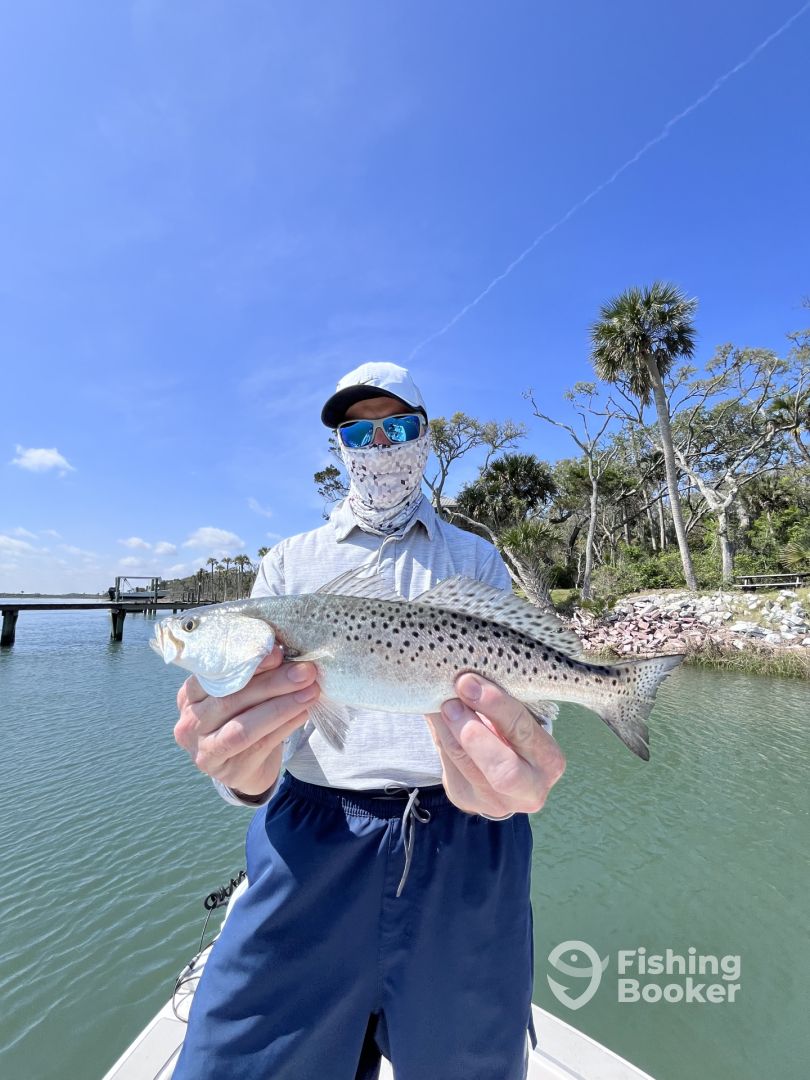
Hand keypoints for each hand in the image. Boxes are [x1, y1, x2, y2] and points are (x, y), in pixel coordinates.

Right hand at [173, 646, 318, 798]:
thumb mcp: (238, 694)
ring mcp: (206, 751)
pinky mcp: (229, 772)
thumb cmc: (241, 718)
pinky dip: (286, 726)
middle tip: (304, 671)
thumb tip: (281, 653)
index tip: (277, 653)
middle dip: (272, 683)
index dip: (246, 664)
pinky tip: (304, 713)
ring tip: (310, 691)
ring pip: (244, 727)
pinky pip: (261, 745)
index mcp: (189, 696)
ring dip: (282, 707)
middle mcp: (191, 724)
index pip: (215, 676)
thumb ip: (252, 676)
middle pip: (231, 700)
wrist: (244, 766)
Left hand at [426, 673, 565, 816]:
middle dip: (473, 733)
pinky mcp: (468, 801)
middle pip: (503, 770)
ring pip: (467, 766)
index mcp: (549, 760)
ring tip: (440, 704)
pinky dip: (440, 737)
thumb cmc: (510, 729)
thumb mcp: (515, 717)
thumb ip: (497, 702)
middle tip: (450, 703)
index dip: (495, 705)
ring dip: (449, 731)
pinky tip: (437, 717)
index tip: (468, 681)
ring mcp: (498, 803)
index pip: (524, 730)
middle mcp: (530, 789)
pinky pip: (448, 768)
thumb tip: (467, 674)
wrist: (497, 765)